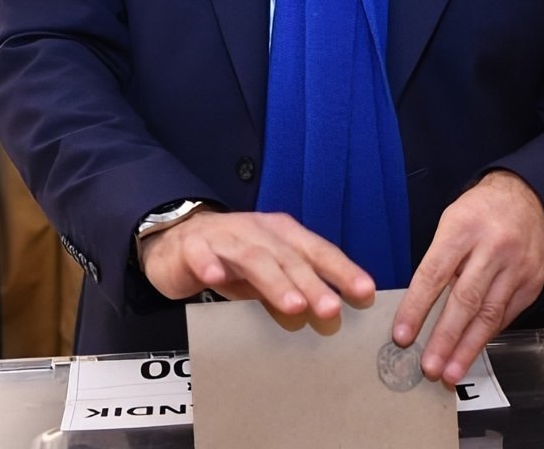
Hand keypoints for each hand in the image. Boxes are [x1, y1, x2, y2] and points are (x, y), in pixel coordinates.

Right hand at [140, 210, 375, 320]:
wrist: (178, 240)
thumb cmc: (231, 258)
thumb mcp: (268, 273)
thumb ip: (294, 288)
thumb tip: (330, 314)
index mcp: (282, 234)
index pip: (318, 250)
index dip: (341, 270)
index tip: (365, 292)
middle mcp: (257, 230)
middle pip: (289, 256)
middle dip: (312, 283)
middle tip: (331, 309)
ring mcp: (225, 236)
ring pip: (253, 257)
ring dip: (274, 281)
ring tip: (293, 305)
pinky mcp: (193, 246)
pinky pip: (202, 254)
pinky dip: (210, 264)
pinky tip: (216, 278)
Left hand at [393, 170, 543, 384]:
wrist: (528, 198)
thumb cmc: (479, 212)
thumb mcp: (450, 222)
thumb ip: (437, 261)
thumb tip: (417, 309)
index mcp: (462, 229)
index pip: (433, 274)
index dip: (416, 308)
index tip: (402, 336)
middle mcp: (493, 248)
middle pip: (465, 300)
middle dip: (444, 339)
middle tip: (429, 367)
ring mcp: (517, 266)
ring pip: (489, 315)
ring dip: (467, 348)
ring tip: (450, 372)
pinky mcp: (533, 282)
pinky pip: (507, 315)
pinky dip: (487, 334)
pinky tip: (473, 350)